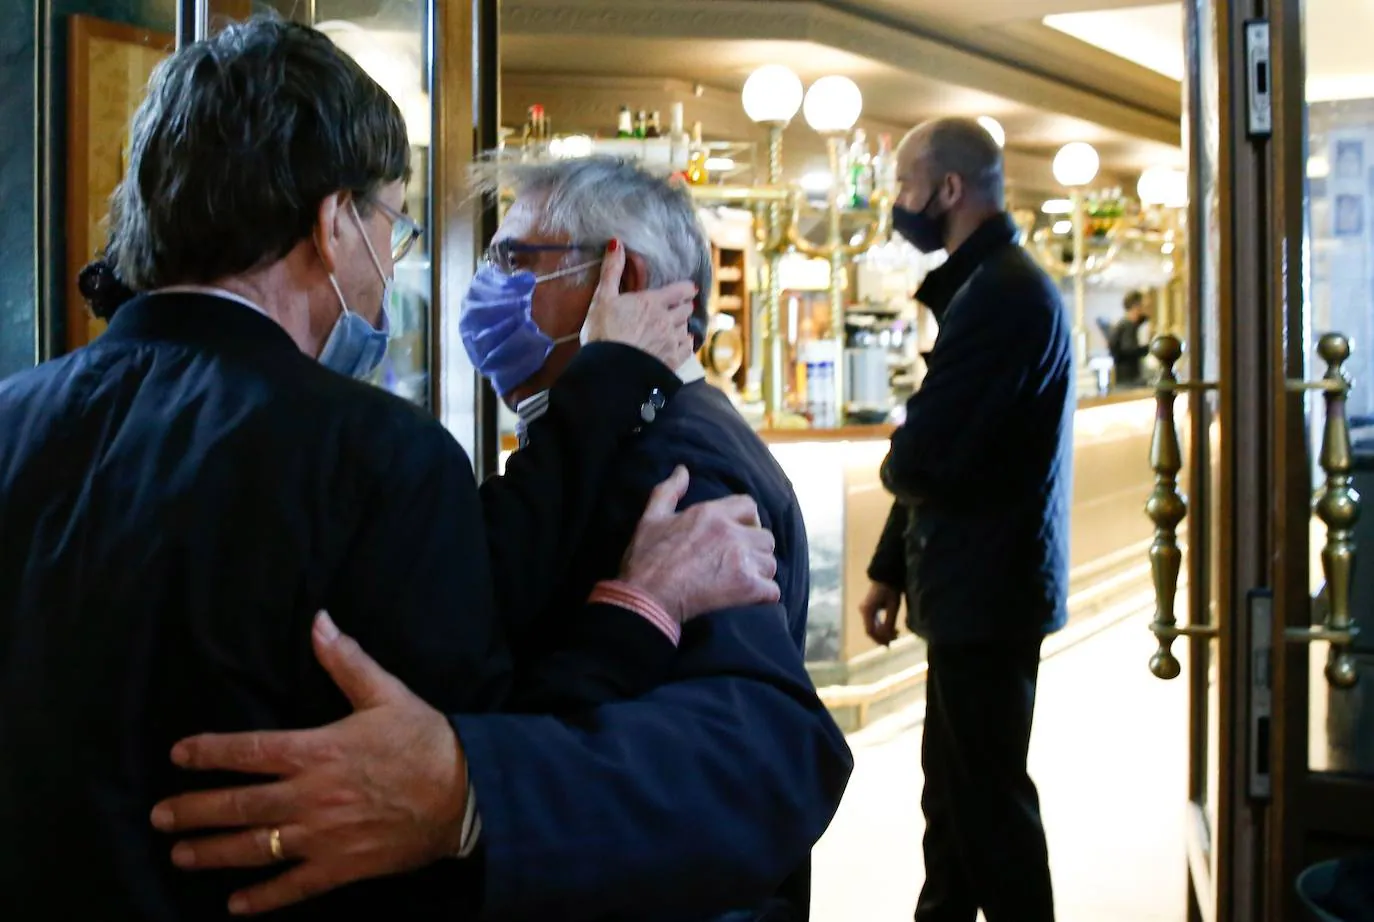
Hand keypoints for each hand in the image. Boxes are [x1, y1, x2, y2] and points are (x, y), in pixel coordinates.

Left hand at [150, 613, 466, 915]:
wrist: (466, 794)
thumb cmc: (425, 741)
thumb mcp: (387, 693)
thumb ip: (346, 660)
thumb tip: (318, 621)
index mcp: (318, 751)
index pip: (249, 751)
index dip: (210, 752)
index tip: (179, 755)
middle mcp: (311, 796)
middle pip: (239, 805)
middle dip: (195, 810)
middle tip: (160, 815)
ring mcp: (323, 836)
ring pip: (255, 848)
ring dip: (213, 853)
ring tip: (181, 854)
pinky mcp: (342, 867)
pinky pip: (293, 887)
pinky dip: (263, 898)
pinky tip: (235, 905)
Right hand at [583, 238, 696, 369]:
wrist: (609, 370)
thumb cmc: (603, 332)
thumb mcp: (603, 297)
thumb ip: (612, 270)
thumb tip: (616, 243)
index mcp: (653, 302)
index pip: (682, 290)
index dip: (686, 289)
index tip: (686, 290)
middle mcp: (668, 321)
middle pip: (687, 309)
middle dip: (683, 307)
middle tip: (677, 308)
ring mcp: (672, 342)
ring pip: (687, 329)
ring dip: (682, 327)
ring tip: (673, 328)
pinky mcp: (673, 362)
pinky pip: (688, 349)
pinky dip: (685, 345)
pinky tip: (677, 346)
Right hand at [620, 466, 780, 622]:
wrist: (647, 597)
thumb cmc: (645, 558)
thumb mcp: (651, 517)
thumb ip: (669, 490)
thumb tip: (682, 470)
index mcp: (712, 513)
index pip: (749, 506)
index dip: (748, 519)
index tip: (739, 532)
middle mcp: (732, 532)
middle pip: (765, 537)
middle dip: (755, 549)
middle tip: (739, 561)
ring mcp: (742, 560)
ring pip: (770, 563)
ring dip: (759, 573)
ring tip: (741, 580)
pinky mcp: (746, 587)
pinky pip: (772, 591)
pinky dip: (763, 595)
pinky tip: (748, 597)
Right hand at [860, 581, 901, 645]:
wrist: (886, 576)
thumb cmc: (891, 589)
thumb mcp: (893, 606)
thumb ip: (889, 622)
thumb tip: (888, 636)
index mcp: (867, 610)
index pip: (870, 631)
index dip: (879, 639)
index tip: (890, 644)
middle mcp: (863, 611)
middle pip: (870, 630)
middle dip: (882, 638)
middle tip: (894, 641)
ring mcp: (865, 610)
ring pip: (872, 627)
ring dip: (882, 633)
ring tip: (896, 634)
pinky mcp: (869, 609)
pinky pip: (873, 622)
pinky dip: (881, 628)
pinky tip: (891, 629)